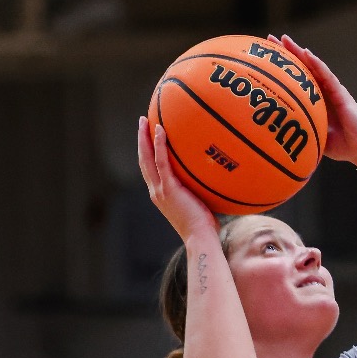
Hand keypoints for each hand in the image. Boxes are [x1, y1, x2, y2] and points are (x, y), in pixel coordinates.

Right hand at [136, 116, 217, 242]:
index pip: (150, 169)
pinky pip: (161, 162)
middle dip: (141, 140)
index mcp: (161, 194)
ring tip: (145, 120)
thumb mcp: (200, 203)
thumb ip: (200, 189)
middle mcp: (156, 191)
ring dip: (144, 138)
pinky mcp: (168, 189)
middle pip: (143, 161)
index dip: (147, 152)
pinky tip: (160, 130)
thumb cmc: (205, 226)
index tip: (148, 136)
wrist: (201, 238)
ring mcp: (160, 190)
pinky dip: (159, 145)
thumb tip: (215, 175)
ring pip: (147, 159)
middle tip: (141, 122)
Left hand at [274, 35, 356, 166]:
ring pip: (313, 66)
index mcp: (316, 100)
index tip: (266, 58)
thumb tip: (278, 138)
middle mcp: (324, 91)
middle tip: (270, 39)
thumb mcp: (314, 138)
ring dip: (299, 52)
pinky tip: (306, 53)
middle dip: (287, 53)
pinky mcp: (342, 93)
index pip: (297, 79)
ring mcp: (333, 90)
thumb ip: (301, 132)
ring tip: (284, 39)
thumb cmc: (342, 147)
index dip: (283, 68)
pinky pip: (327, 76)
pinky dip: (317, 63)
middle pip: (303, 68)